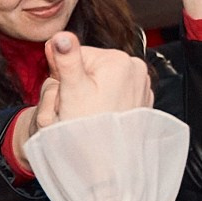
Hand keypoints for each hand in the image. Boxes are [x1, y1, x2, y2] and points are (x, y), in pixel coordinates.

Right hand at [34, 32, 152, 126]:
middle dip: (78, 84)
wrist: (108, 165)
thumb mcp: (72, 91)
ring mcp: (142, 85)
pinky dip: (105, 102)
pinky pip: (115, 93)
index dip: (64, 74)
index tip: (67, 94)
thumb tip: (60, 35)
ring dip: (89, 94)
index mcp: (119, 60)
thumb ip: (67, 59)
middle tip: (76, 108)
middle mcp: (136, 68)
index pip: (77, 53)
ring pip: (101, 80)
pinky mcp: (142, 100)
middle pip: (90, 66)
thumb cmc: (89, 130)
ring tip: (89, 115)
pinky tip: (101, 118)